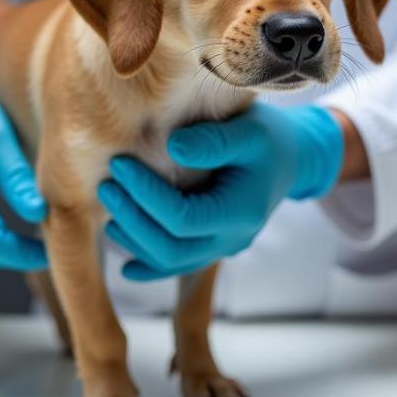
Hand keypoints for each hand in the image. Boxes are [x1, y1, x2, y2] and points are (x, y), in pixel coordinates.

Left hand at [97, 103, 342, 280]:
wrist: (291, 158)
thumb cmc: (268, 137)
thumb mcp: (248, 131)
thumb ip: (214, 141)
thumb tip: (172, 147)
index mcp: (241, 212)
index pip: (182, 217)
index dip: (145, 195)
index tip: (119, 163)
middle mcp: (232, 239)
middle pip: (170, 247)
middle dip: (132, 218)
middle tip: (105, 185)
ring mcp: (222, 248)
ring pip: (169, 261)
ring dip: (134, 238)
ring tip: (108, 204)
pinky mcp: (212, 246)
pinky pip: (177, 265)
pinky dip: (149, 264)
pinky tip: (125, 263)